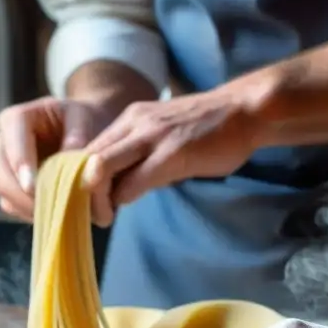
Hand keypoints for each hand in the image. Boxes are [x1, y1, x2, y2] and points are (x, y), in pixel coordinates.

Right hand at [0, 97, 108, 220]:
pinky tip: (49, 213)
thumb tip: (71, 159)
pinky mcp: (9, 187)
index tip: (31, 186)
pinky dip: (26, 211)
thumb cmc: (80, 121)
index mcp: (17, 119)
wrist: (83, 132)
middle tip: (44, 205)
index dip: (20, 163)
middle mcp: (3, 142)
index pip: (11, 139)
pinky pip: (9, 203)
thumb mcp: (83, 119)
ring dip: (22, 203)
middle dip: (18, 191)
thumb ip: (78, 135)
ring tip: (51, 211)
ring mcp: (3, 166)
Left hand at [82, 86, 265, 225]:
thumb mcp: (163, 134)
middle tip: (95, 214)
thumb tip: (121, 184)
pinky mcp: (171, 154)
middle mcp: (134, 123)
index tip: (90, 199)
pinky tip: (129, 204)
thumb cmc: (208, 128)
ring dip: (98, 199)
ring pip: (101, 168)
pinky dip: (124, 198)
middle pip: (86, 159)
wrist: (244, 111)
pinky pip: (134, 181)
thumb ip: (140, 154)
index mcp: (130, 119)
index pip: (88, 148)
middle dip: (84, 192)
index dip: (82, 177)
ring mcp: (151, 136)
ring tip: (106, 217)